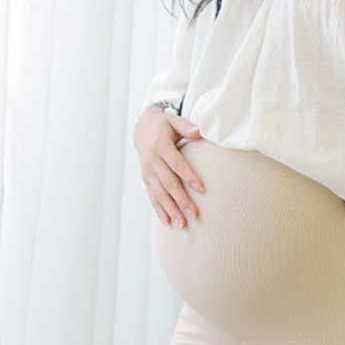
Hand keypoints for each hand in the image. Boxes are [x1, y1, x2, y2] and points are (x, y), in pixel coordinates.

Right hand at [134, 107, 205, 227]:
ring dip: (171, 209)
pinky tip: (168, 222)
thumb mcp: (174, 120)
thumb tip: (199, 131)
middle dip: (181, 199)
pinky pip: (152, 196)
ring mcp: (147, 172)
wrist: (142, 129)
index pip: (177, 164)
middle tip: (194, 213)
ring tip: (182, 223)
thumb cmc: (164, 125)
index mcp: (161, 146)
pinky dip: (159, 210)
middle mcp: (152, 161)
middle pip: (168, 183)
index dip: (188, 176)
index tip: (201, 189)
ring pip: (159, 193)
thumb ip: (186, 126)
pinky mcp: (146, 179)